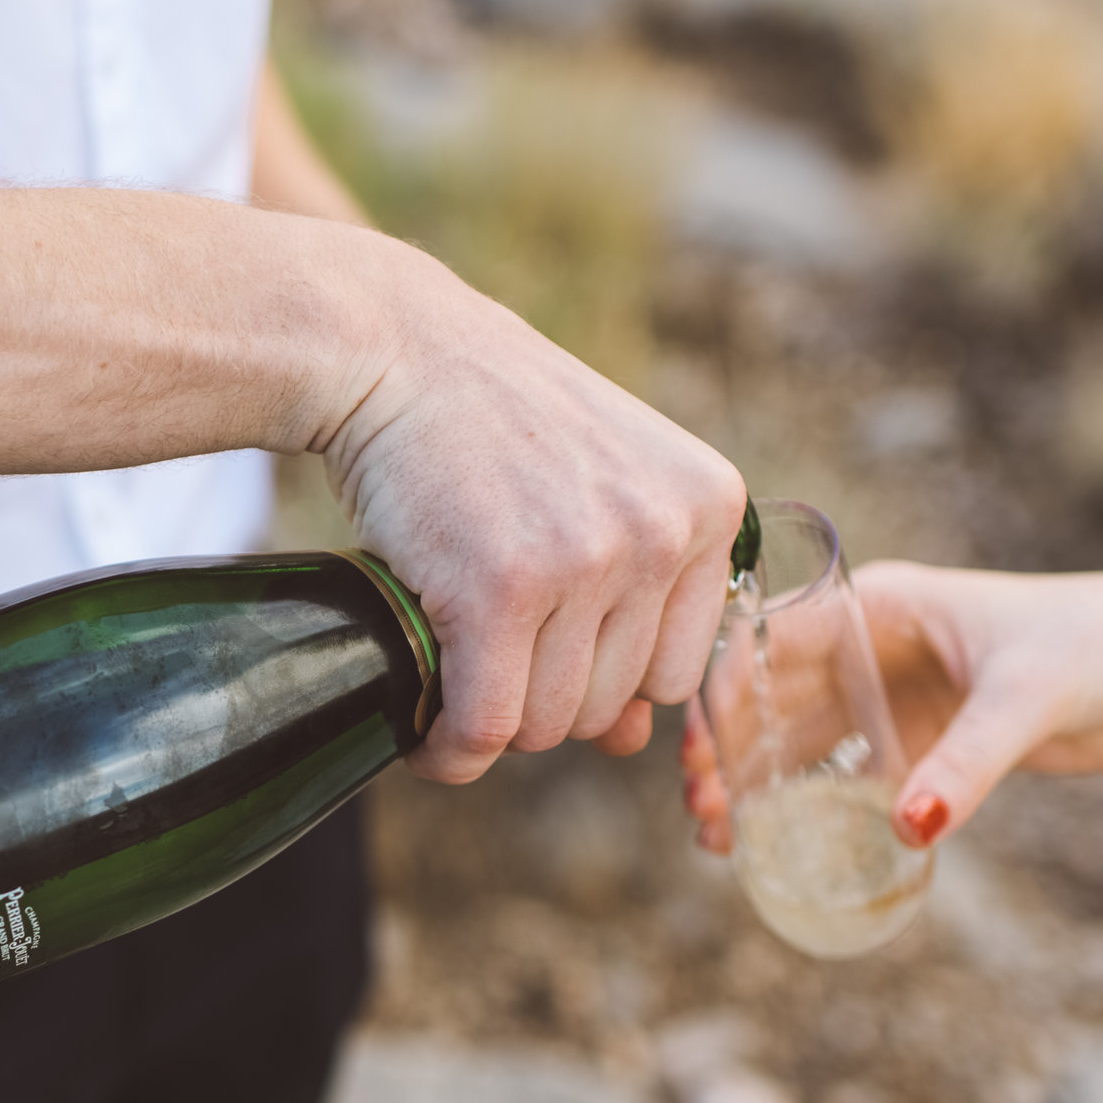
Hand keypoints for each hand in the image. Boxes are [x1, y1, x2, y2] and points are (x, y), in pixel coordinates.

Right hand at [323, 252, 748, 783]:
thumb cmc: (490, 425)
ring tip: (447, 674)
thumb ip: (634, 607)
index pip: (673, 674)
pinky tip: (424, 736)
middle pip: (611, 709)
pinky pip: (485, 724)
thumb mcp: (597, 490)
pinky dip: (447, 751)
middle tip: (480, 655)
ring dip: (488, 722)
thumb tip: (633, 743)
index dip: (598, 680)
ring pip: (547, 725)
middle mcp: (663, 532)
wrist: (396, 351)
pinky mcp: (502, 590)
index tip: (539, 652)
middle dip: (539, 701)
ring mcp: (586, 561)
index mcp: (707, 506)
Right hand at [683, 560, 1102, 851]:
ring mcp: (890, 694)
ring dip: (755, 785)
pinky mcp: (917, 740)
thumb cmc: (1098, 649)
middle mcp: (871, 646)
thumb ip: (968, 764)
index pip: (774, 642)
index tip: (700, 752)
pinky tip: (770, 845)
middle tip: (700, 810)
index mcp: (881, 605)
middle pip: (772, 699)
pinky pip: (841, 775)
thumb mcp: (1026, 700)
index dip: (726, 694)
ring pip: (797, 741)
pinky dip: (804, 807)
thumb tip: (911, 828)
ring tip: (717, 840)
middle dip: (728, 751)